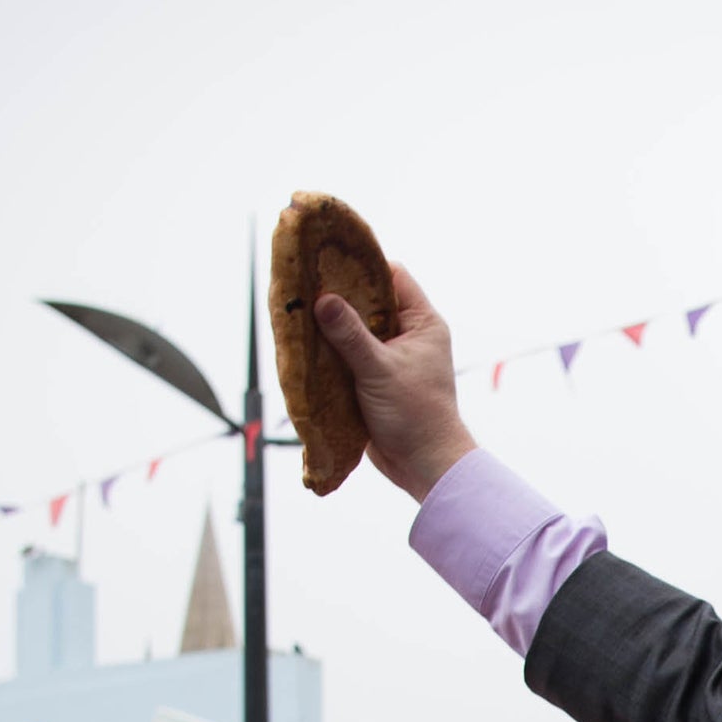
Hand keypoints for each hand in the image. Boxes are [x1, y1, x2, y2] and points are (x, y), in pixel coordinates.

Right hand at [314, 263, 478, 503]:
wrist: (423, 464)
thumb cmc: (415, 415)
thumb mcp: (379, 370)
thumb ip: (350, 335)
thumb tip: (322, 299)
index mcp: (423, 324)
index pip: (393, 277)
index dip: (362, 264)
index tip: (328, 257)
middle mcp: (409, 335)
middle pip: (369, 301)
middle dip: (338, 294)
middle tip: (303, 283)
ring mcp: (391, 356)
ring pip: (355, 328)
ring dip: (330, 324)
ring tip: (297, 310)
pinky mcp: (374, 378)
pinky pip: (348, 353)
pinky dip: (329, 349)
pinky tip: (303, 342)